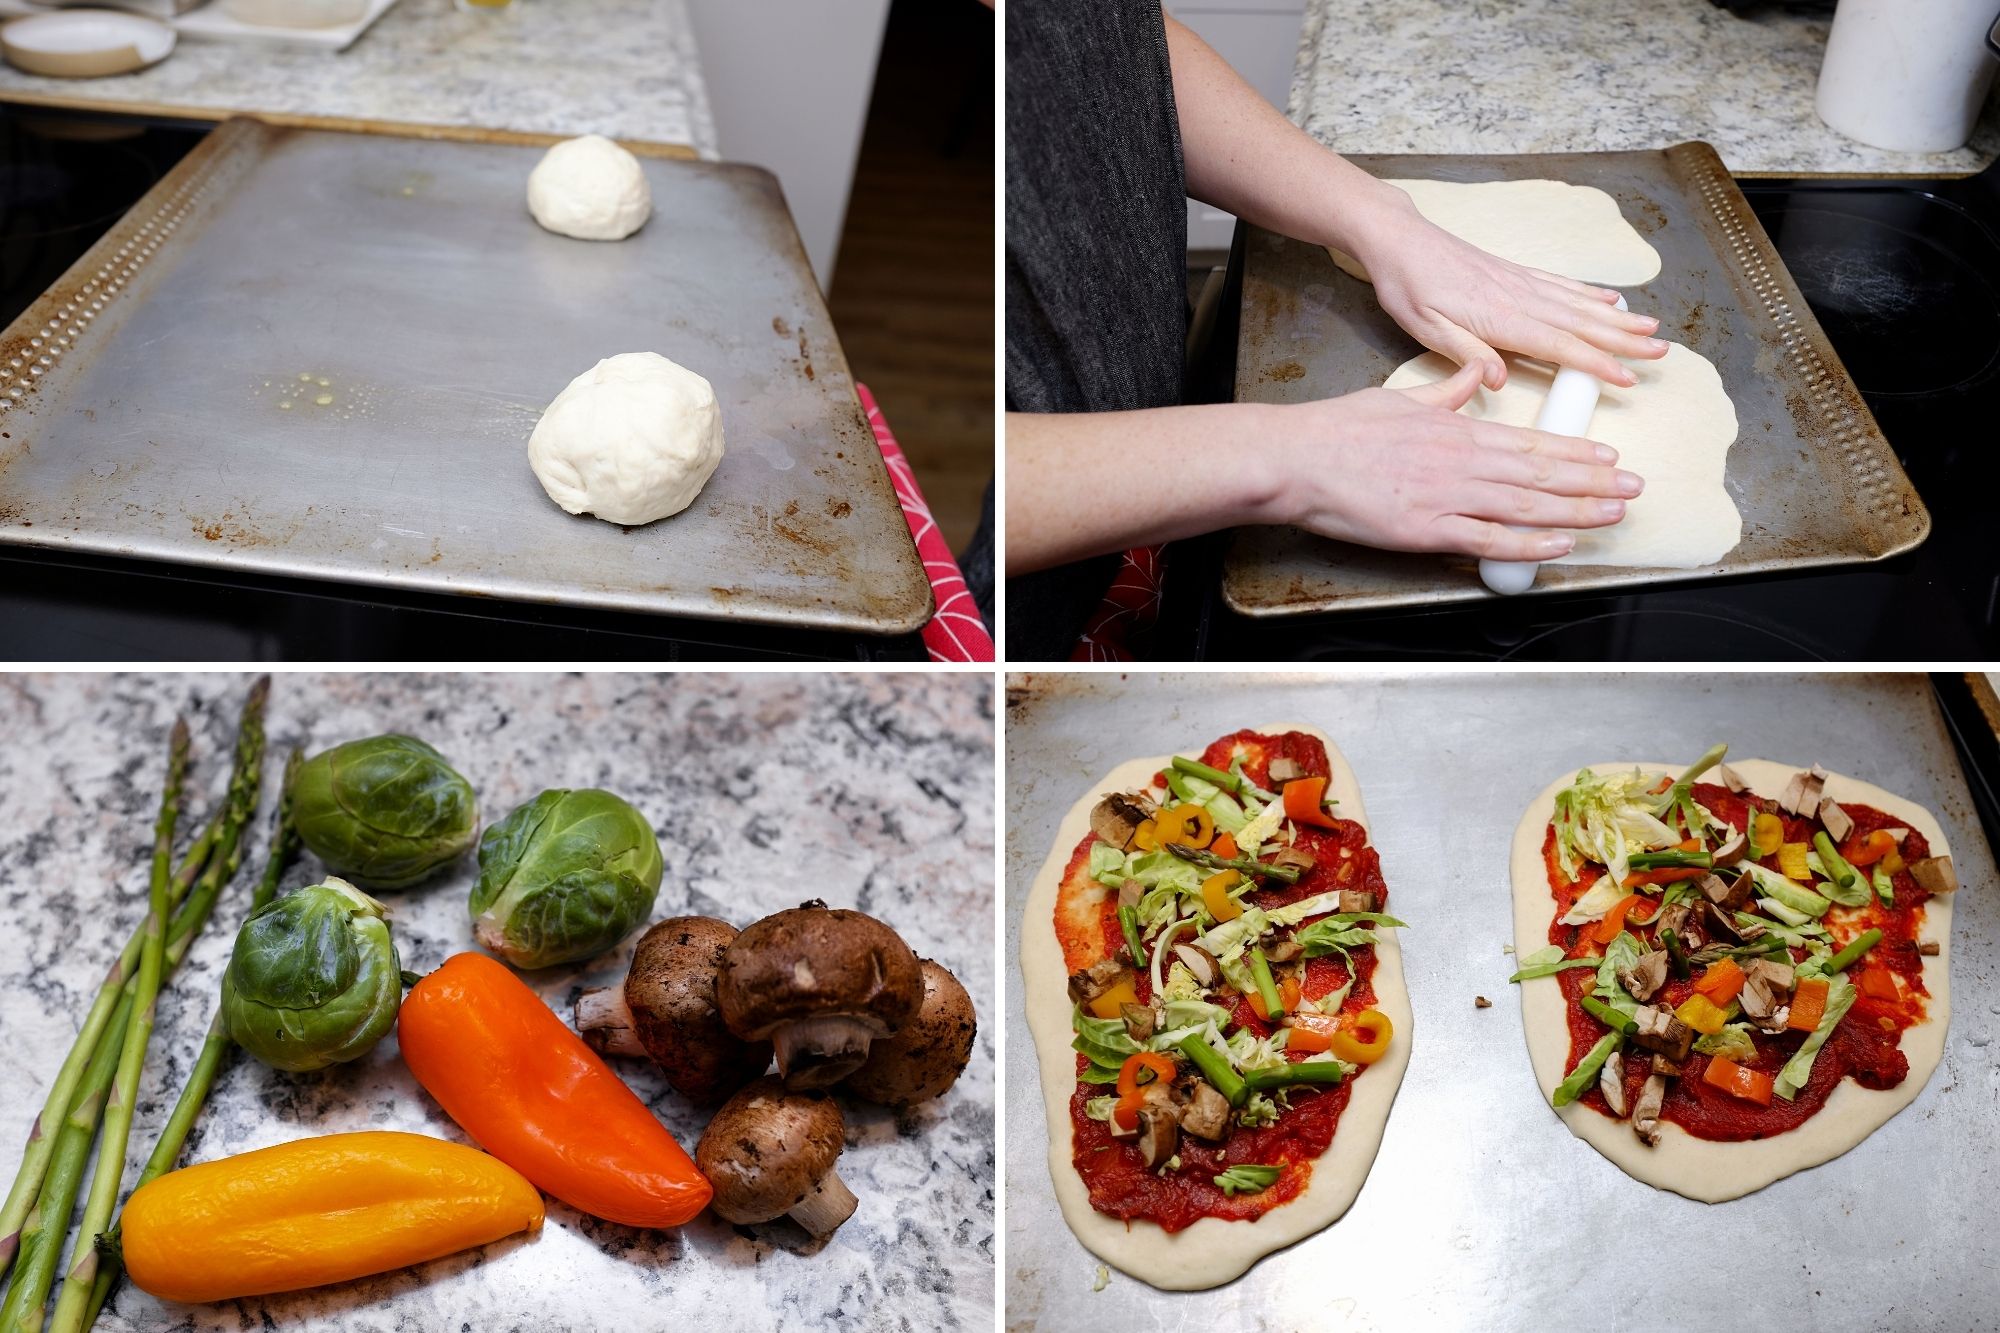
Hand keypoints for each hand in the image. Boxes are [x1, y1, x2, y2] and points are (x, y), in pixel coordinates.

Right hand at [1264, 362, 1644, 561]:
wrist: (1295, 458)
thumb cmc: (1338, 430)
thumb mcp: (1400, 397)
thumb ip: (1445, 389)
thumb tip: (1478, 374)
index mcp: (1455, 429)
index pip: (1529, 441)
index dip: (1575, 451)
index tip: (1608, 457)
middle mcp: (1461, 462)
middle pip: (1541, 474)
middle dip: (1593, 483)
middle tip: (1633, 489)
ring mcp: (1446, 497)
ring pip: (1526, 506)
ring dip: (1576, 511)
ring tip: (1613, 515)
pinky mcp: (1425, 530)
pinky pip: (1488, 540)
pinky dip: (1527, 545)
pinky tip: (1559, 545)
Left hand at [1353, 196, 1669, 389]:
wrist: (1399, 239)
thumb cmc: (1408, 288)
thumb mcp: (1426, 329)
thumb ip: (1466, 354)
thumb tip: (1498, 381)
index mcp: (1499, 317)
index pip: (1558, 345)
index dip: (1595, 363)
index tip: (1627, 378)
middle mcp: (1518, 296)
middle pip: (1581, 323)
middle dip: (1623, 340)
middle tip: (1661, 352)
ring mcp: (1520, 281)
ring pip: (1578, 303)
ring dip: (1616, 317)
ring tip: (1651, 328)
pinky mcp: (1514, 271)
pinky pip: (1561, 284)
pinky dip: (1590, 293)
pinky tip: (1610, 299)